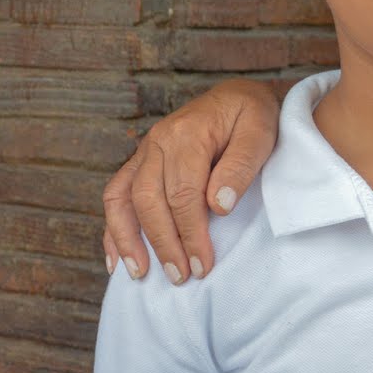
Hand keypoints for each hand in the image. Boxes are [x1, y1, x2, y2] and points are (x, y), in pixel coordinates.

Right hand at [102, 78, 280, 283]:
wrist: (238, 96)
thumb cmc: (252, 116)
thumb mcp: (260, 133)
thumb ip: (240, 167)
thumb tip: (218, 206)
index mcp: (187, 134)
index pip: (183, 194)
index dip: (191, 233)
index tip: (203, 264)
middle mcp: (157, 141)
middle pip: (149, 200)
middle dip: (163, 243)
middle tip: (181, 277)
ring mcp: (145, 151)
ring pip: (123, 198)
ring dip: (128, 240)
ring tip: (140, 274)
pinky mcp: (141, 162)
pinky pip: (116, 194)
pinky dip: (112, 228)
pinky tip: (116, 260)